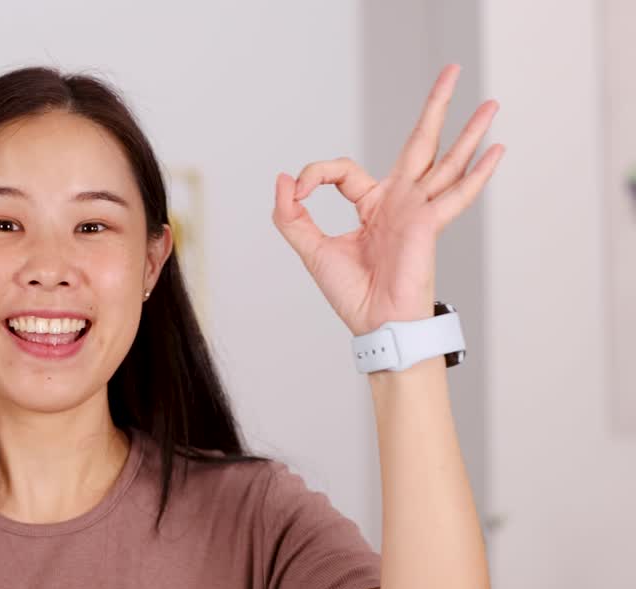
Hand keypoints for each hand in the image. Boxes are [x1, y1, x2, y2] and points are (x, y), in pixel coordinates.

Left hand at [271, 64, 503, 336]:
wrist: (374, 324)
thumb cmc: (352, 293)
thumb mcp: (311, 249)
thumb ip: (292, 215)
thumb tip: (283, 179)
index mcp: (372, 205)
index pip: (344, 170)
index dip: (316, 174)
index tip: (298, 192)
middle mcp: (400, 201)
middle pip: (420, 143)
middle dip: (435, 108)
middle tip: (451, 72)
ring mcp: (418, 210)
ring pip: (446, 160)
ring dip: (469, 131)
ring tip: (491, 103)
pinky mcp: (429, 224)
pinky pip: (456, 193)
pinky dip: (477, 173)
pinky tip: (497, 149)